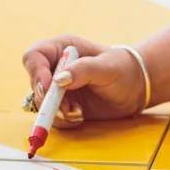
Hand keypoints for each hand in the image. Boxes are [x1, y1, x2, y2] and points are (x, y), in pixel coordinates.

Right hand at [22, 33, 146, 128]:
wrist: (134, 89)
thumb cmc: (122, 68)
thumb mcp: (107, 66)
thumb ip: (84, 70)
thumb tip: (59, 80)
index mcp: (63, 48)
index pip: (35, 55)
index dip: (36, 71)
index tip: (48, 87)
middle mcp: (55, 67)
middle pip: (35, 83)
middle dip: (48, 99)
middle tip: (66, 108)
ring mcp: (57, 87)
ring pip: (41, 103)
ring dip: (57, 112)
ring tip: (79, 111)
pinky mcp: (62, 105)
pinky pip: (52, 117)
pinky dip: (64, 120)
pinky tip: (81, 115)